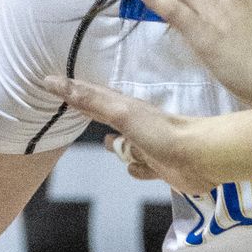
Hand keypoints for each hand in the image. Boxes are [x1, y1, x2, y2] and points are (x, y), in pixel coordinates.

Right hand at [55, 79, 225, 190]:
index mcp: (124, 109)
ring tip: (110, 145)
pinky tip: (136, 170)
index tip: (53, 83)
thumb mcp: (120, 112)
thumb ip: (90, 100)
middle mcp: (134, 126)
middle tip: (78, 111)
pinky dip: (137, 170)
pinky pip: (140, 170)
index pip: (92, 97)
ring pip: (125, 149)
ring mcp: (146, 147)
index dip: (73, 91)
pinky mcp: (159, 168)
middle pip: (107, 121)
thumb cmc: (159, 132)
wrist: (199, 157)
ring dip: (118, 150)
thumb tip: (53, 80)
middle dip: (94, 117)